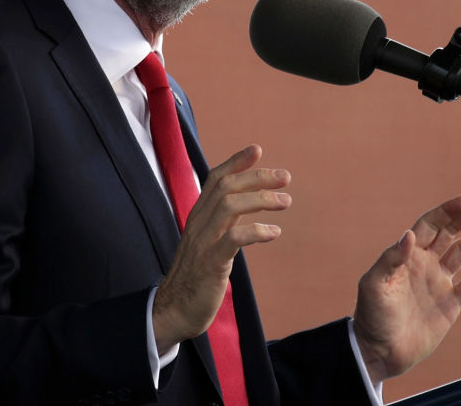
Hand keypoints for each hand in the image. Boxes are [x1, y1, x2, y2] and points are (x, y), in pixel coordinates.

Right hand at [152, 144, 290, 351]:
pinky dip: (256, 231)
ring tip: (285, 201)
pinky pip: (233, 239)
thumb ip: (223, 220)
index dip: (236, 162)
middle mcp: (198, 223)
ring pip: (228, 206)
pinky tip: (274, 232)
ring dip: (260, 199)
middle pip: (226, 187)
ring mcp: (203, 242)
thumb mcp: (208, 240)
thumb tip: (246, 201)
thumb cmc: (196, 274)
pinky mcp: (210, 263)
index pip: (215, 179)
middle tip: (285, 177)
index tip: (258, 149)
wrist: (174, 310)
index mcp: (198, 216)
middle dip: (257, 177)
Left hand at [353, 194, 460, 382]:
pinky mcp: (449, 305)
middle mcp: (425, 263)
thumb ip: (391, 260)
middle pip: (450, 231)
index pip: (431, 224)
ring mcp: (438, 282)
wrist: (379, 351)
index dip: (448, 210)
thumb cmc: (372, 315)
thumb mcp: (374, 285)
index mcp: (407, 254)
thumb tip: (410, 235)